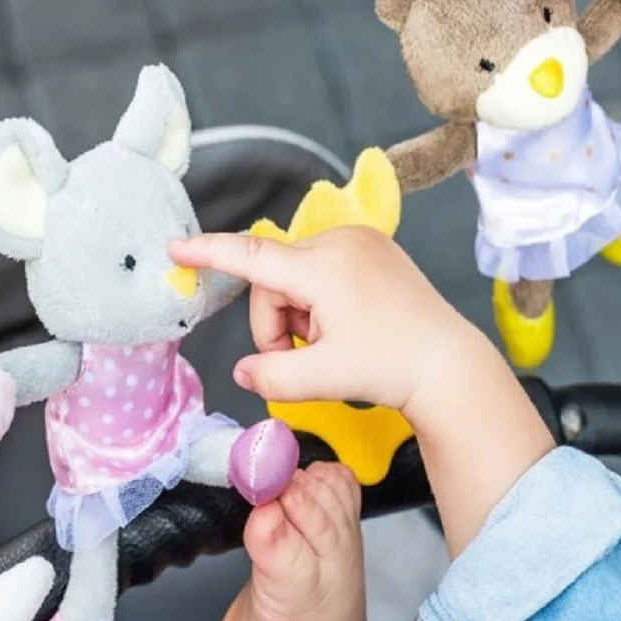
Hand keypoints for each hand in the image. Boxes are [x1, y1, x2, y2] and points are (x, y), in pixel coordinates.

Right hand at [169, 226, 479, 416]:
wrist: (446, 362)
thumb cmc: (389, 368)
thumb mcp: (321, 381)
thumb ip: (270, 376)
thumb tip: (243, 371)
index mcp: (324, 269)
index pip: (251, 256)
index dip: (208, 253)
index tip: (175, 248)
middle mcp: (339, 242)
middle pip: (272, 281)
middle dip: (277, 323)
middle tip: (304, 359)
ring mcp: (359, 240)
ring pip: (293, 277)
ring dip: (298, 314)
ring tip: (331, 342)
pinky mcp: (370, 246)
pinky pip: (318, 270)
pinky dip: (317, 300)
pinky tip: (345, 323)